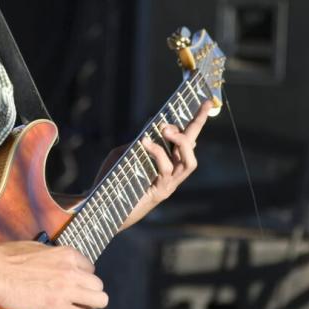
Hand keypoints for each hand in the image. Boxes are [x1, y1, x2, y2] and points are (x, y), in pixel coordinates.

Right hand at [0, 240, 107, 308]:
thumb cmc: (7, 257)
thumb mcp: (36, 247)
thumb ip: (51, 256)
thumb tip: (51, 260)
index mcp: (67, 254)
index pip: (90, 268)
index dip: (81, 278)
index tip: (72, 284)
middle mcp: (72, 270)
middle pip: (98, 285)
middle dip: (89, 293)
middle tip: (75, 299)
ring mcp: (67, 290)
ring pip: (100, 300)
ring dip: (88, 306)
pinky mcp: (58, 308)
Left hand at [119, 99, 211, 229]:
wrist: (101, 207)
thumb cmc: (110, 180)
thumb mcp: (123, 154)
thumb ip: (136, 143)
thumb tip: (149, 131)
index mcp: (166, 161)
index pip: (186, 138)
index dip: (197, 121)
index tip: (207, 101)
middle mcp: (173, 173)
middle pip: (192, 147)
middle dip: (196, 126)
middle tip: (181, 114)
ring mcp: (169, 184)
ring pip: (189, 162)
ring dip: (180, 142)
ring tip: (164, 130)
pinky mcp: (160, 192)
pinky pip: (166, 169)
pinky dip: (157, 152)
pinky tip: (145, 143)